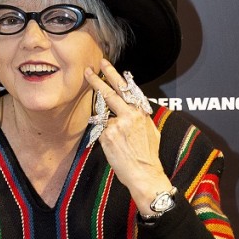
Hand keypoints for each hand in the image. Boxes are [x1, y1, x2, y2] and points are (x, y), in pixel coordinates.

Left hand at [85, 58, 173, 212]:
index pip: (126, 89)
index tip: (105, 65)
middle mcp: (129, 115)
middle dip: (97, 80)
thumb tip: (135, 110)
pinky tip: (116, 149)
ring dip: (107, 127)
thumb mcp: (151, 131)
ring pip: (104, 118)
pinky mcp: (108, 135)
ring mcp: (117, 124)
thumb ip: (141, 118)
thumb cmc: (148, 155)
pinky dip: (105, 139)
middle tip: (88, 70)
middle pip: (110, 93)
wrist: (144, 173)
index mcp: (140, 112)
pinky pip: (101, 132)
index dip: (114, 76)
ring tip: (119, 141)